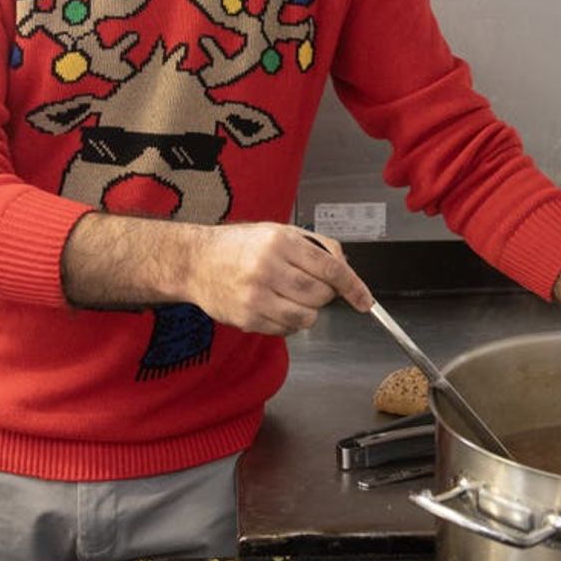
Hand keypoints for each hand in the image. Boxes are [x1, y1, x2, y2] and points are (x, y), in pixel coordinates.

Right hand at [183, 223, 372, 335]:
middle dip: (324, 295)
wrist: (196, 261)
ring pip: (306, 317)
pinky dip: (288, 321)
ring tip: (289, 296)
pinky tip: (273, 305)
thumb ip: (317, 247)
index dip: (353, 287)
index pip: (330, 269)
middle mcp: (268, 268)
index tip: (364, 300)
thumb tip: (345, 269)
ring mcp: (255, 296)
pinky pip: (285, 329)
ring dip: (307, 311)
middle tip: (311, 286)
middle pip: (320, 296)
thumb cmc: (240, 245)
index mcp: (280, 242)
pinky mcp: (247, 318)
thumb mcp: (280, 231)